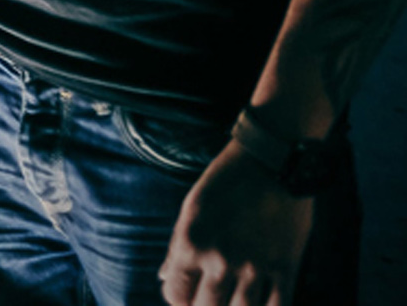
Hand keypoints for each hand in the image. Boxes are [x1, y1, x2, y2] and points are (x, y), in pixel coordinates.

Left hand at [159, 142, 312, 305]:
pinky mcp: (286, 267)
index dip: (179, 300)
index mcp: (190, 242)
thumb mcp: (191, 208)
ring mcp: (255, 266)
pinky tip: (261, 303)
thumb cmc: (227, 181)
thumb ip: (177, 247)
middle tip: (211, 299)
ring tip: (234, 300)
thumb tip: (165, 278)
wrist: (272, 161)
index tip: (187, 297)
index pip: (176, 294)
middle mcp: (220, 259)